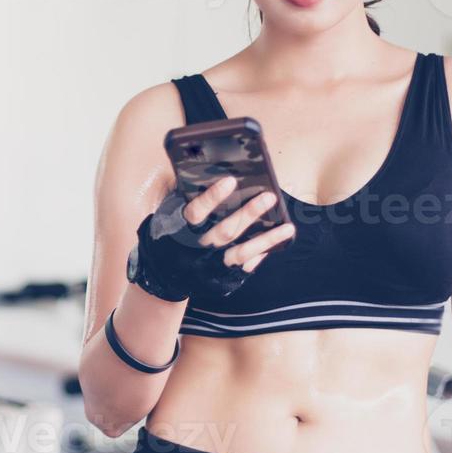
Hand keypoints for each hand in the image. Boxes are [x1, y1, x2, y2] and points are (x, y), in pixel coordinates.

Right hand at [131, 178, 295, 300]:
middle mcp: (196, 250)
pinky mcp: (221, 279)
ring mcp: (210, 267)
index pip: (196, 213)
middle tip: (269, 196)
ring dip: (266, 240)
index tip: (231, 180)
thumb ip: (182, 197)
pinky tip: (278, 242)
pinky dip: (261, 254)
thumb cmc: (169, 236)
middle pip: (225, 232)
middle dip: (248, 214)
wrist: (163, 276)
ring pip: (241, 253)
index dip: (212, 197)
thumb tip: (203, 173)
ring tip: (288, 227)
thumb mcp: (167, 216)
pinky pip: (245, 267)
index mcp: (179, 231)